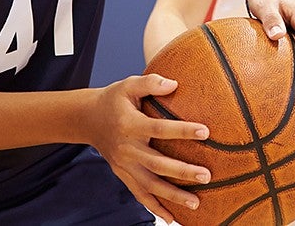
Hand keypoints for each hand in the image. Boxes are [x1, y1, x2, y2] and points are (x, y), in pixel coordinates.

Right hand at [85, 74, 210, 223]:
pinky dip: (155, 207)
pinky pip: (139, 194)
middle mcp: (127, 148)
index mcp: (130, 124)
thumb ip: (151, 82)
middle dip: (182, 172)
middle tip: (207, 176)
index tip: (206, 131)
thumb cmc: (114, 99)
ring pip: (149, 185)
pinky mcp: (123, 175)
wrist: (87, 119)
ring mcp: (124, 165)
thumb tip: (175, 84)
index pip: (158, 129)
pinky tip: (172, 219)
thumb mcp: (128, 84)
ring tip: (197, 203)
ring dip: (173, 196)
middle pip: (157, 164)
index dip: (181, 130)